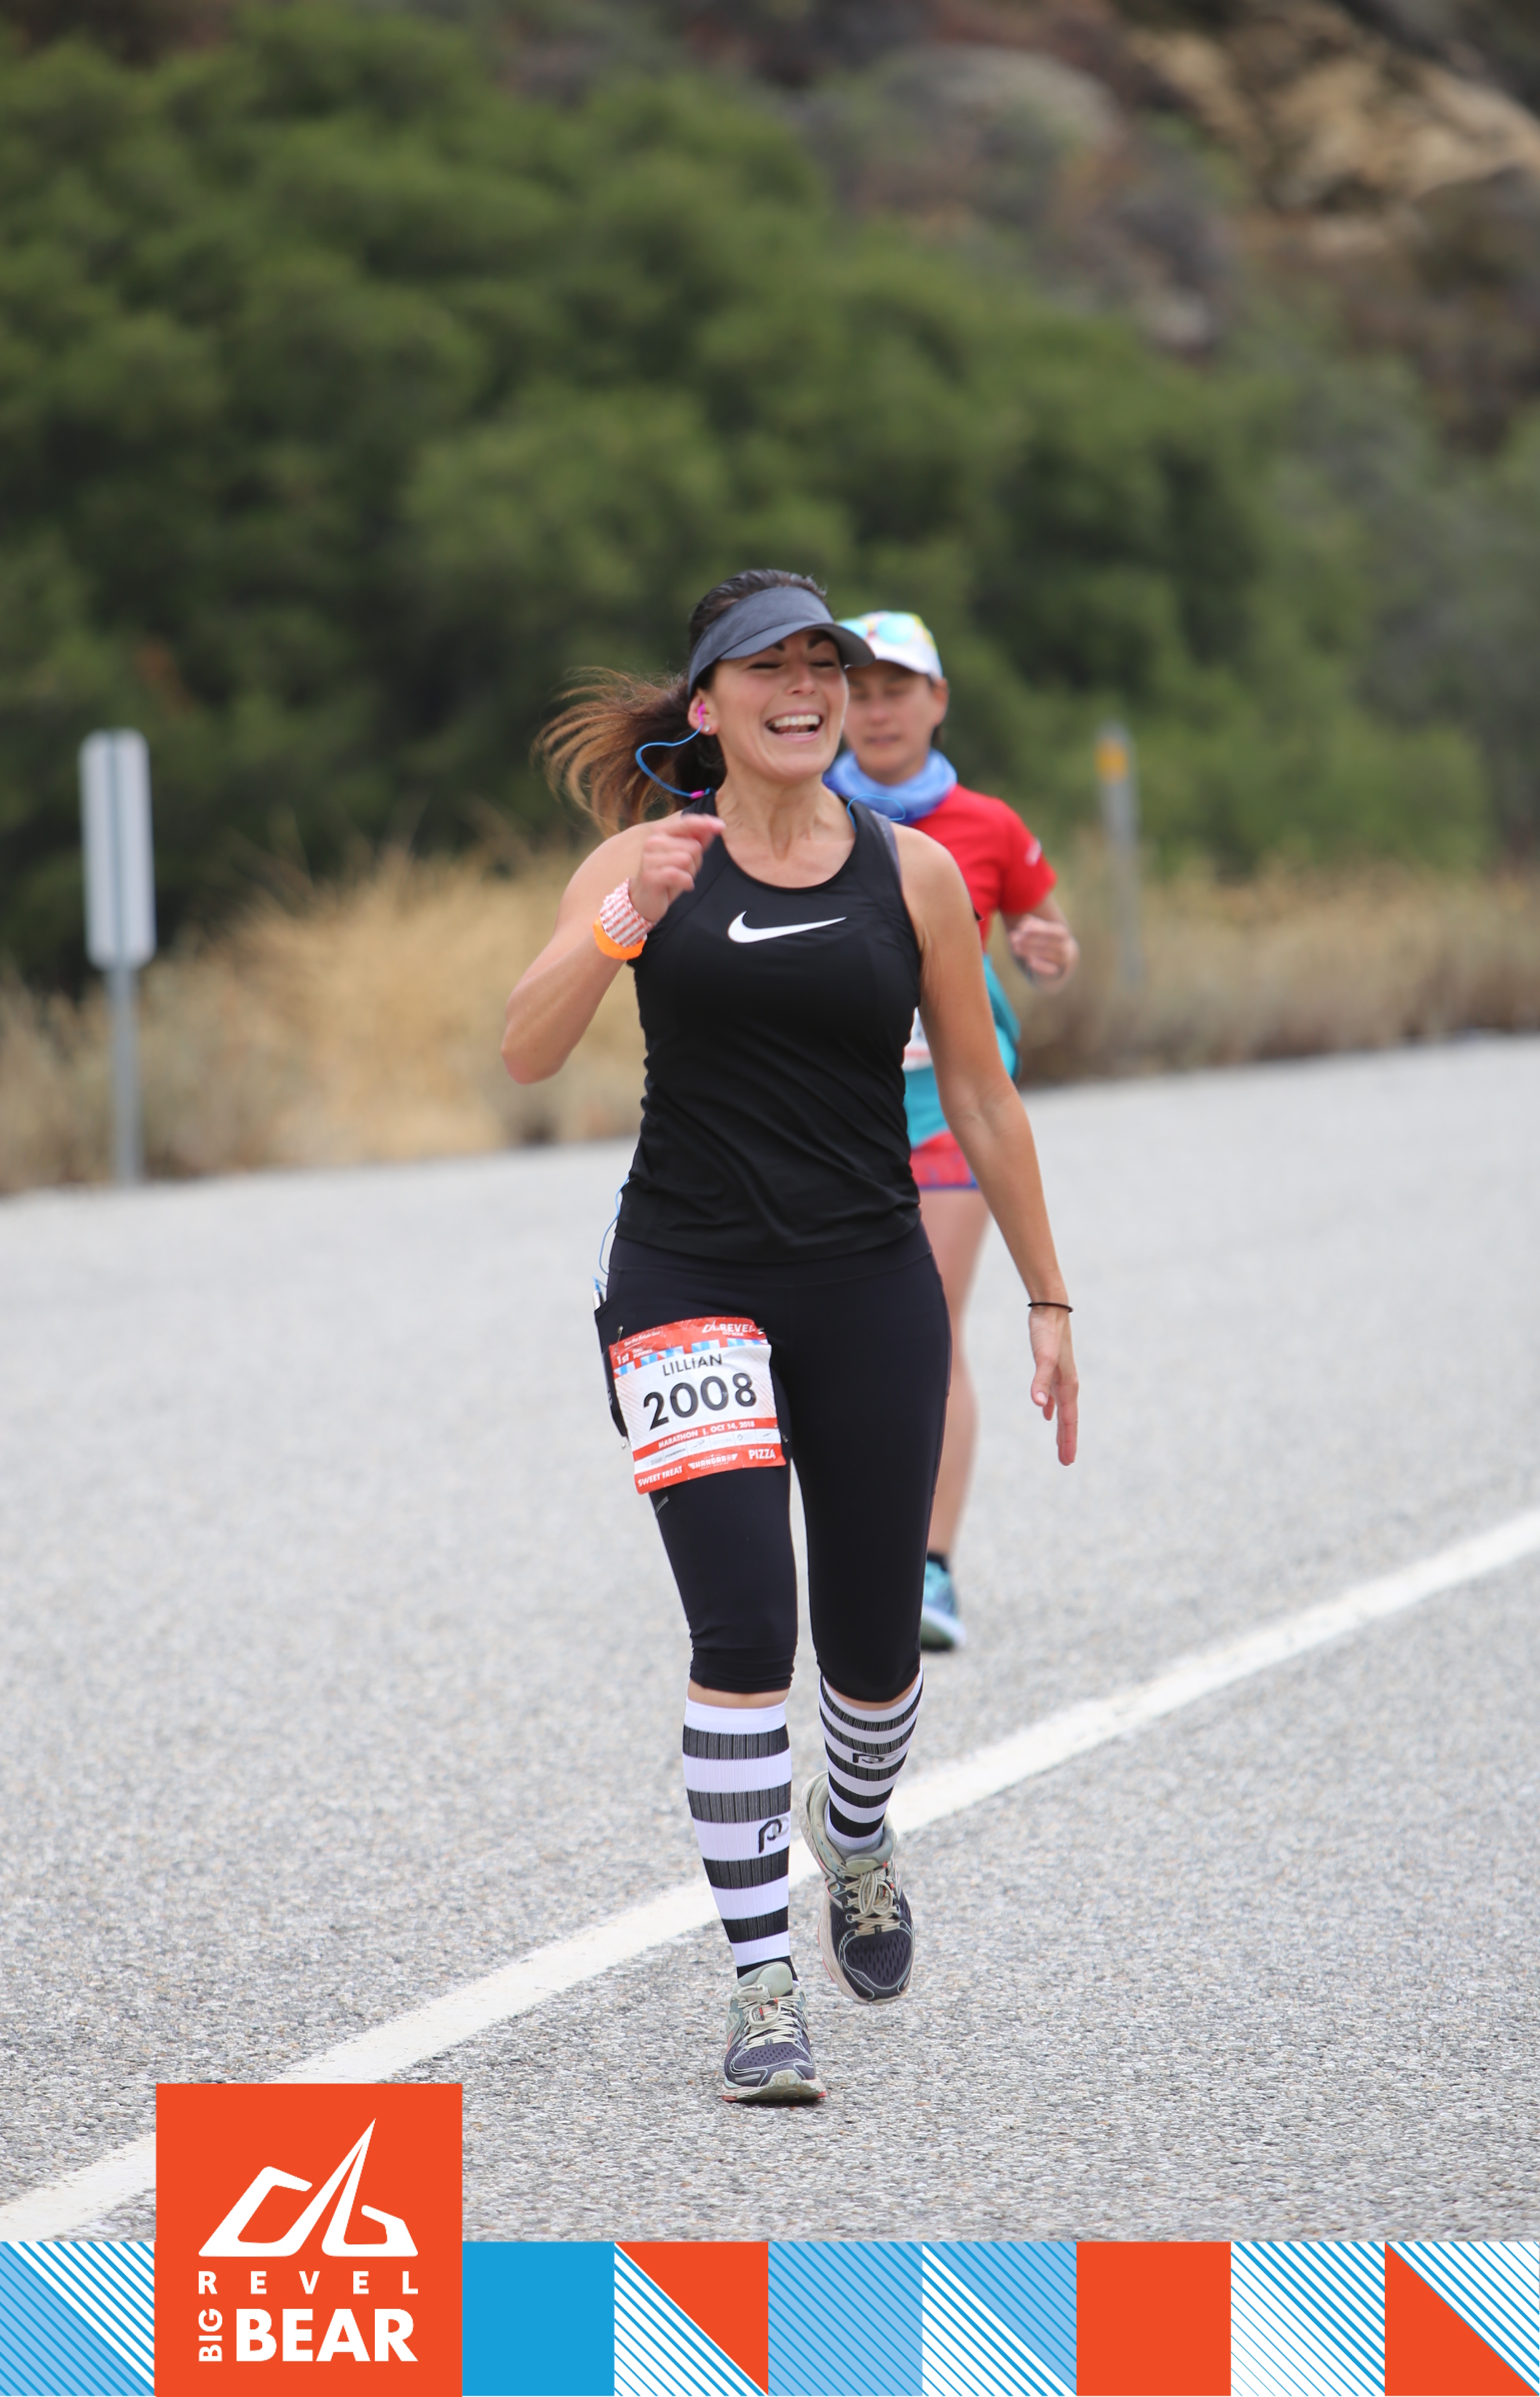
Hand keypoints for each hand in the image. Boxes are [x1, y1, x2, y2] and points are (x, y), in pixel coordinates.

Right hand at [629, 814, 722, 925]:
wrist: (644, 899)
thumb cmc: (667, 876)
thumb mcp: (684, 856)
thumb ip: (697, 840)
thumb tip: (712, 827)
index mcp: (661, 833)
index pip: (686, 822)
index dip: (705, 823)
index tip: (722, 826)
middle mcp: (653, 841)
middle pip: (693, 846)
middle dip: (696, 861)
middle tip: (684, 871)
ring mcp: (649, 858)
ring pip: (687, 860)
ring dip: (690, 873)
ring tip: (681, 879)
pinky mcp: (650, 875)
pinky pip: (679, 874)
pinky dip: (686, 882)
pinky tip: (684, 886)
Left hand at [1009, 915, 1078, 984]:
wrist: (1057, 963)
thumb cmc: (1046, 942)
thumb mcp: (1041, 932)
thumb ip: (1033, 925)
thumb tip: (1025, 919)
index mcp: (1062, 934)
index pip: (1052, 930)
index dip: (1037, 928)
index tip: (1021, 927)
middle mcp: (1065, 947)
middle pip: (1046, 942)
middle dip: (1028, 939)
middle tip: (1013, 938)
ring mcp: (1061, 960)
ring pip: (1046, 954)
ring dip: (1029, 950)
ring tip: (1015, 948)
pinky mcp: (1055, 972)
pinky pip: (1049, 969)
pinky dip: (1040, 965)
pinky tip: (1029, 962)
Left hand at [1028, 1308, 1077, 1465]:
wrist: (1050, 1308)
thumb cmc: (1047, 1332)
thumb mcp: (1042, 1356)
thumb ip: (1040, 1380)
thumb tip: (1039, 1406)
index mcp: (1068, 1385)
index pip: (1069, 1420)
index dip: (1068, 1441)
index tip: (1067, 1461)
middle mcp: (1067, 1383)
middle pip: (1068, 1418)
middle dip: (1067, 1440)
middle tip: (1066, 1461)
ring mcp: (1060, 1376)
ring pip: (1062, 1408)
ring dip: (1061, 1427)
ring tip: (1060, 1444)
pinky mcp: (1052, 1368)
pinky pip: (1054, 1395)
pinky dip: (1051, 1406)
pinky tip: (1046, 1413)